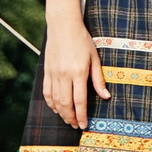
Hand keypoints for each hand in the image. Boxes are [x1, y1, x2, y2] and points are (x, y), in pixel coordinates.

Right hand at [41, 12, 106, 129]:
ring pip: (55, 100)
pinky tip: (56, 108)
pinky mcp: (46, 71)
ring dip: (61, 113)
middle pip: (66, 103)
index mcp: (78, 72)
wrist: (63, 26)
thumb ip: (98, 79)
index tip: (83, 125)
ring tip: (67, 120)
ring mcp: (53, 73)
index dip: (81, 115)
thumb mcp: (95, 58)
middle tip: (75, 126)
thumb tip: (105, 96)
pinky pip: (46, 92)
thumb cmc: (82, 40)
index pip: (79, 100)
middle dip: (70, 117)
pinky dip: (51, 103)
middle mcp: (64, 75)